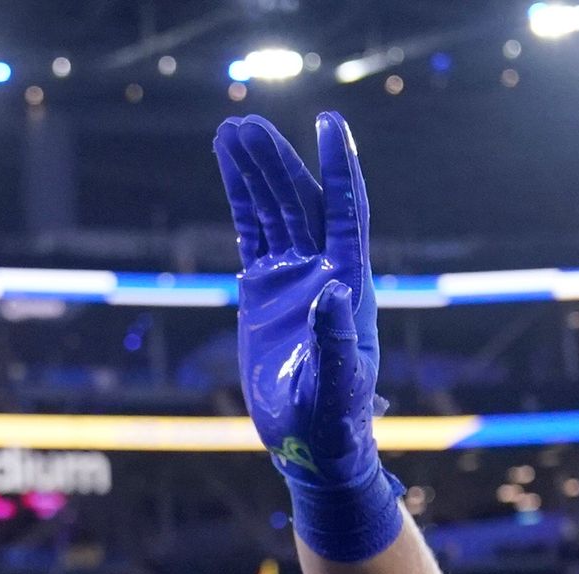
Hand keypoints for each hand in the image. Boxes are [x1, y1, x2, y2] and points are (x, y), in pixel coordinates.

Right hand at [214, 111, 402, 561]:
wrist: (314, 446)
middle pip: (303, 202)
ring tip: (231, 131)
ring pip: (277, 211)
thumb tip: (333, 292)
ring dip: (257, 172)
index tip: (329, 123)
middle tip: (246, 127)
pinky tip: (228, 165)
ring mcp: (295, 278)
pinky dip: (242, 199)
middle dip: (278, 163)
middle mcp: (325, 272)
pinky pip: (254, 233)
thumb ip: (335, 340)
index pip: (347, 214)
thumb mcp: (337, 385)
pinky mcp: (266, 290)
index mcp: (350, 286)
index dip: (340, 169)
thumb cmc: (335, 423)